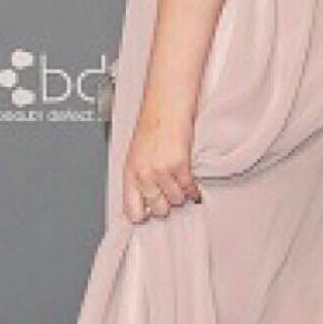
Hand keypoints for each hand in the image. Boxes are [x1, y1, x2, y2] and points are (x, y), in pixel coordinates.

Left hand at [121, 104, 201, 224]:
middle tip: (169, 196)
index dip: (141, 216)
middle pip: (157, 209)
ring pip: (176, 201)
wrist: (165, 106)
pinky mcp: (180, 165)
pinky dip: (193, 190)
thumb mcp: (135, 154)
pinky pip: (189, 189)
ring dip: (180, 195)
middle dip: (165, 205)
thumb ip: (138, 178)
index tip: (147, 217)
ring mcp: (162, 171)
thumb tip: (143, 201)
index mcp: (129, 172)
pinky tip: (191, 183)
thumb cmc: (151, 127)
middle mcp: (144, 174)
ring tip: (179, 184)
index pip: (131, 209)